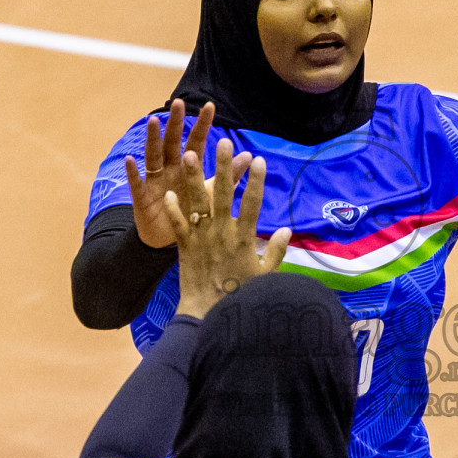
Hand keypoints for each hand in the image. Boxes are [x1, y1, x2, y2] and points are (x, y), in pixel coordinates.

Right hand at [124, 101, 248, 248]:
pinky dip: (133, 172)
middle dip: (175, 123)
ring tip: (153, 121)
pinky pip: (137, 184)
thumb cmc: (190, 213)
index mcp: (188, 168)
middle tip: (178, 103)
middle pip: (172, 143)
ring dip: (152, 139)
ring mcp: (155, 182)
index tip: (210, 106)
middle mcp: (170, 170)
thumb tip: (249, 155)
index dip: (202, 125)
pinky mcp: (142, 199)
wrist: (169, 240)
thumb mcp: (211, 194)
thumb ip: (228, 175)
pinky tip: (130, 159)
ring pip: (153, 157)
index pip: (196, 142)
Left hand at [164, 138, 290, 318]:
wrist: (211, 314)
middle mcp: (223, 233)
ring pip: (197, 203)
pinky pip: (178, 225)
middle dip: (223, 167)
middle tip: (222, 142)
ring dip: (192, 179)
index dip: (256, 181)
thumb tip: (287, 231)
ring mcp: (202, 239)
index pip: (252, 203)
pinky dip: (174, 210)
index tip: (259, 160)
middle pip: (223, 194)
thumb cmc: (242, 296)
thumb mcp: (265, 275)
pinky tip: (170, 192)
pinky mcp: (185, 247)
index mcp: (245, 238)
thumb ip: (277, 251)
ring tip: (188, 155)